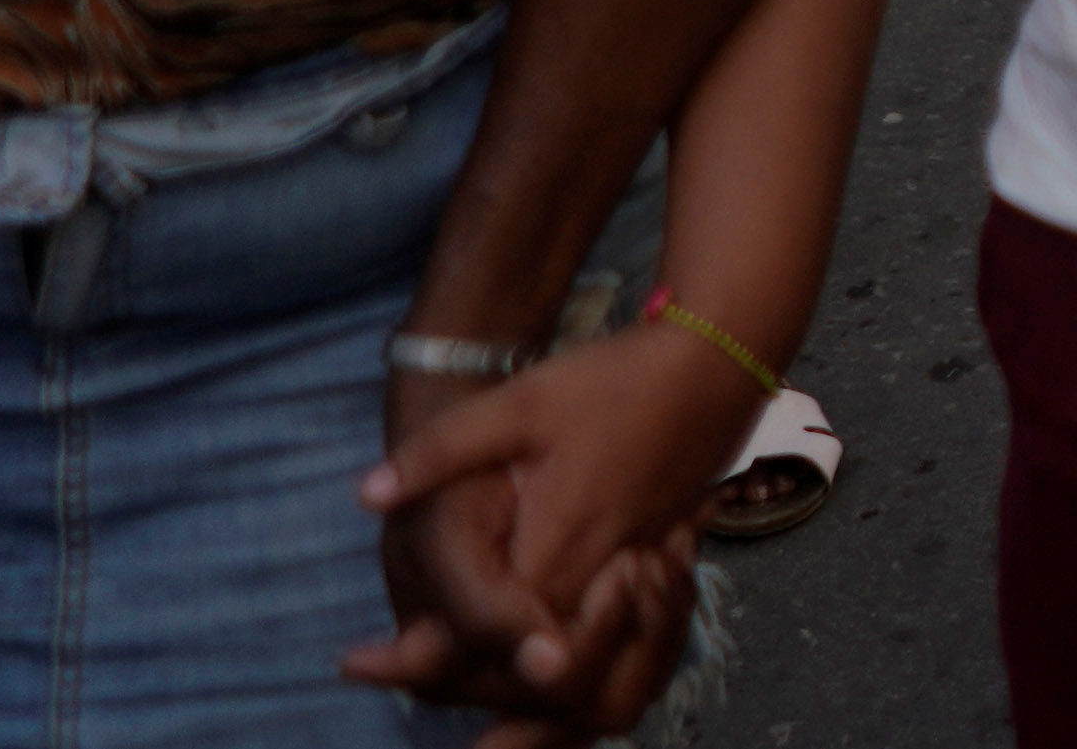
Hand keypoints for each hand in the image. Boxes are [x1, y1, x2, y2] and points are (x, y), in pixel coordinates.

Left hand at [350, 326, 736, 741]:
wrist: (713, 369)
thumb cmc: (617, 382)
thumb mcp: (523, 402)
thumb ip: (443, 451)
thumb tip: (366, 494)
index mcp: (557, 551)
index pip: (489, 641)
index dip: (425, 662)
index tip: (363, 664)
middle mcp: (595, 583)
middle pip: (531, 676)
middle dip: (469, 691)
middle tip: (382, 670)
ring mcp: (629, 583)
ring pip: (581, 675)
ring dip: (526, 699)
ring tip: (463, 706)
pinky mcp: (648, 571)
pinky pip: (611, 646)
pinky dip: (568, 670)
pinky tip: (526, 661)